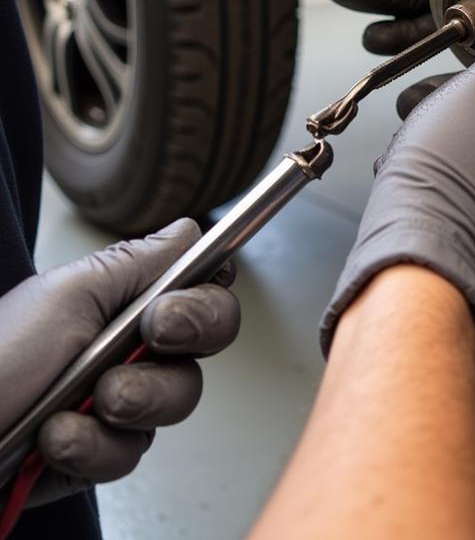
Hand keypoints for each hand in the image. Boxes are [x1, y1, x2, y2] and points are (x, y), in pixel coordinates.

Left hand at [0, 220, 238, 504]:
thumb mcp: (66, 295)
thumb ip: (138, 262)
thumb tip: (191, 232)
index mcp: (126, 300)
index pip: (205, 288)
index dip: (205, 300)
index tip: (167, 313)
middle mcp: (132, 345)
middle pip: (207, 345)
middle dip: (175, 350)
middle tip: (143, 342)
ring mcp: (120, 400)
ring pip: (177, 400)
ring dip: (130, 401)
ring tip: (79, 403)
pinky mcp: (99, 452)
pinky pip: (131, 453)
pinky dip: (92, 447)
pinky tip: (55, 438)